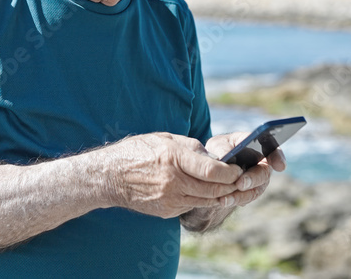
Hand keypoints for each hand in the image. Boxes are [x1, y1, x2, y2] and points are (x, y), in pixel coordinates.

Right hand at [100, 132, 243, 218]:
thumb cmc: (138, 152)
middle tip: (239, 179)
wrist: (110, 176)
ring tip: (227, 186)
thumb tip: (214, 158)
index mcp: (173, 158)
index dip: (231, 172)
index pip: (212, 170)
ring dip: (220, 194)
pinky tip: (203, 191)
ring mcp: (170, 199)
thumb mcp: (165, 139)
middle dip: (231, 185)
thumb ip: (191, 148)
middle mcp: (173, 181)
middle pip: (214, 189)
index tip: (239, 169)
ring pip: (206, 201)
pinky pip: (192, 205)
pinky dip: (202, 199)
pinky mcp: (167, 211)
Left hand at [203, 132, 286, 207]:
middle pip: (263, 173)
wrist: (213, 168)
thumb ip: (223, 148)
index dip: (278, 157)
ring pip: (255, 190)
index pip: (272, 148)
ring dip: (241, 195)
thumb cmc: (219, 150)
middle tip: (240, 184)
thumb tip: (224, 157)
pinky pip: (246, 199)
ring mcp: (257, 180)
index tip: (280, 167)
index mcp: (257, 146)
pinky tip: (224, 201)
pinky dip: (235, 201)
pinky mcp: (250, 193)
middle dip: (252, 180)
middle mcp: (261, 164)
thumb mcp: (218, 144)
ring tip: (225, 199)